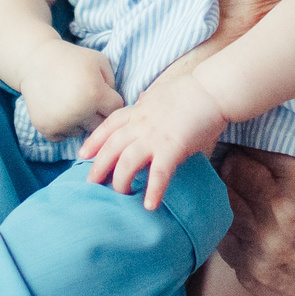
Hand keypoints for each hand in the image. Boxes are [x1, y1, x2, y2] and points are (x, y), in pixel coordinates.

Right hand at [23, 44, 123, 140]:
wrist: (35, 61)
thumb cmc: (71, 60)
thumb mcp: (99, 61)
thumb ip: (114, 84)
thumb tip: (118, 108)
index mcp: (95, 94)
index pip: (116, 110)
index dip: (110, 99)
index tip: (101, 90)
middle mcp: (79, 112)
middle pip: (100, 125)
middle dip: (97, 113)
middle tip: (85, 97)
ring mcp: (61, 123)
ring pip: (82, 132)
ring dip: (80, 121)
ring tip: (70, 102)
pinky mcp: (47, 130)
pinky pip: (65, 137)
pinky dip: (63, 127)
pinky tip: (59, 109)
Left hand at [79, 68, 228, 210]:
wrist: (212, 89)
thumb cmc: (193, 92)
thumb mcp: (162, 93)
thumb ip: (149, 100)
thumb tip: (142, 97)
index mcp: (138, 110)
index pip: (109, 125)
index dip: (94, 140)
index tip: (82, 154)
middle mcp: (141, 123)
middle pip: (111, 147)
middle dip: (98, 166)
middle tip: (90, 183)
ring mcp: (155, 136)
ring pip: (127, 161)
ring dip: (121, 180)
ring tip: (120, 196)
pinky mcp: (172, 147)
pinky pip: (159, 172)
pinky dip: (153, 190)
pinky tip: (150, 205)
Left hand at [217, 146, 294, 295]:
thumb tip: (266, 126)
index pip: (256, 145)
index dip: (252, 144)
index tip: (253, 144)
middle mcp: (284, 210)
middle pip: (232, 168)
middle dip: (236, 164)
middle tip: (243, 167)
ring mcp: (264, 243)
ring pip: (223, 199)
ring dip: (229, 194)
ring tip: (246, 195)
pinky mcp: (249, 270)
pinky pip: (223, 234)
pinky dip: (231, 227)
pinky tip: (251, 227)